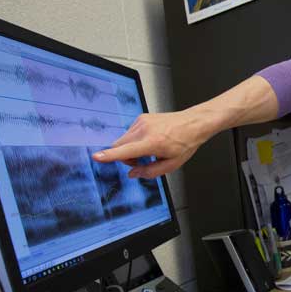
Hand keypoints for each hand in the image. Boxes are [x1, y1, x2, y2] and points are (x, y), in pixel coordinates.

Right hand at [92, 109, 207, 177]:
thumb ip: (150, 172)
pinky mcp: (141, 117)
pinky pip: (130, 133)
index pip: (126, 151)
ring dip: (130, 149)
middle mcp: (144, 130)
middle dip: (125, 157)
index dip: (109, 156)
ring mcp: (141, 121)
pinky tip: (150, 140)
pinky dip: (135, 140)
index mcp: (152, 143)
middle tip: (141, 161)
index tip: (97, 157)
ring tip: (149, 150)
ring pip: (123, 140)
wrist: (193, 123)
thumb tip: (132, 174)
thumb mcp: (172, 164)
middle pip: (119, 146)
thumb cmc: (185, 143)